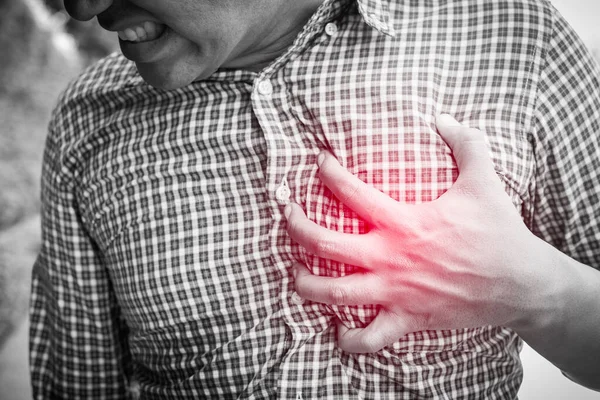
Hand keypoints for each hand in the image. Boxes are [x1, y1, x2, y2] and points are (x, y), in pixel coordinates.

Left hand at [284, 114, 546, 352]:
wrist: (522, 284)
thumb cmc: (500, 232)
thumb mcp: (484, 180)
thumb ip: (466, 143)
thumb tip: (445, 117)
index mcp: (405, 221)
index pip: (352, 192)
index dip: (329, 172)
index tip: (320, 162)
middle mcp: (392, 257)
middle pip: (326, 243)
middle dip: (297, 227)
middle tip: (288, 214)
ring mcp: (396, 291)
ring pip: (335, 292)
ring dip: (307, 283)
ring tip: (296, 273)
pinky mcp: (408, 319)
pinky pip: (369, 339)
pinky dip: (349, 339)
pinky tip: (339, 329)